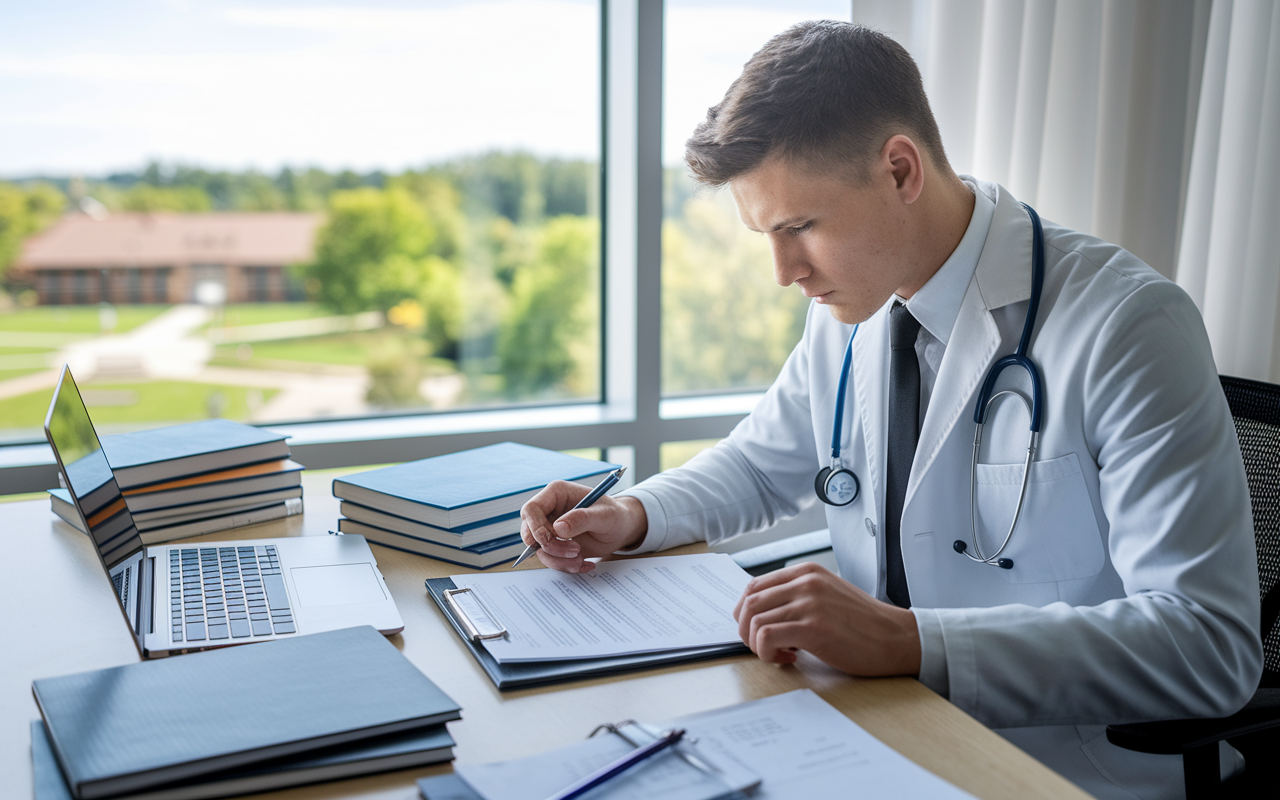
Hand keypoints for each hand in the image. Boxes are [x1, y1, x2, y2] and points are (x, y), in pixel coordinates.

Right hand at [519, 480, 647, 572]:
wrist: (621, 530)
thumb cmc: (614, 515)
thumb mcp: (604, 515)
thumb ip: (582, 519)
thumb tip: (558, 528)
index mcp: (557, 493)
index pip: (531, 509)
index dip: (535, 527)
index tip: (550, 539)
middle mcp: (549, 511)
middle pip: (531, 532)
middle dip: (550, 547)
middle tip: (575, 551)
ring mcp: (550, 529)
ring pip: (540, 550)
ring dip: (559, 560)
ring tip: (581, 558)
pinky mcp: (556, 545)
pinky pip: (550, 559)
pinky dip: (566, 566)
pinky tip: (585, 564)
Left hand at [732, 561, 921, 676]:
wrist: (896, 638)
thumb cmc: (864, 624)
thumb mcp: (827, 596)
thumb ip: (798, 597)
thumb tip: (763, 614)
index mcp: (806, 572)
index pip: (754, 586)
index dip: (745, 612)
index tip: (755, 630)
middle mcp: (805, 582)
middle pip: (749, 603)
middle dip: (746, 630)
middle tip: (762, 647)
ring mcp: (809, 603)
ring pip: (754, 621)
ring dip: (758, 645)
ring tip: (780, 654)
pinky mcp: (813, 627)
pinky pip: (767, 637)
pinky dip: (768, 653)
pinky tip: (789, 658)